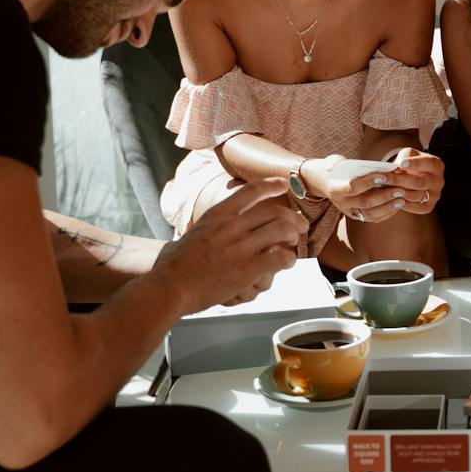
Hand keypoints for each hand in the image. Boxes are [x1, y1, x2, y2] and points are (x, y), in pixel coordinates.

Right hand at [152, 179, 301, 313]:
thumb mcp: (187, 237)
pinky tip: (286, 264)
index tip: (283, 185)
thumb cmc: (172, 267)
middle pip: (275, 211)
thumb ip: (201, 232)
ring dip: (293, 236)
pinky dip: (288, 259)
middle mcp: (232, 226)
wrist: (169, 286)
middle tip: (301, 225)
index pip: (250, 192)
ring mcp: (241, 246)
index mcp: (217, 216)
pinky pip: (281, 258)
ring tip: (294, 245)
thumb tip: (194, 235)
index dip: (271, 185)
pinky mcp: (248, 268)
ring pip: (283, 230)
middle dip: (294, 217)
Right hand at [300, 153, 437, 224]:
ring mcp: (351, 212)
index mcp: (336, 190)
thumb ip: (335, 162)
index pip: (353, 188)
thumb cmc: (334, 169)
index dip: (368, 182)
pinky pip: (374, 219)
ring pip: (371, 214)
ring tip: (402, 198)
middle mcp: (343, 204)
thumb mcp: (332, 162)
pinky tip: (398, 205)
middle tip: (400, 189)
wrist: (326, 184)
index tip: (383, 176)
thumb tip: (340, 164)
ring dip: (388, 207)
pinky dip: (387, 213)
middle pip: (365, 202)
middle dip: (384, 196)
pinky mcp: (358, 216)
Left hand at [380, 147, 443, 216]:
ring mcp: (435, 195)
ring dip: (398, 193)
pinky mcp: (429, 206)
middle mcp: (439, 181)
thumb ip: (403, 160)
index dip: (415, 164)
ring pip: (416, 196)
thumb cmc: (409, 163)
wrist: (414, 176)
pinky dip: (404, 204)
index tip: (401, 164)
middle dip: (400, 180)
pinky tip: (392, 200)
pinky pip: (416, 207)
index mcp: (436, 165)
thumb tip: (395, 170)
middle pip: (419, 182)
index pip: (428, 163)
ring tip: (384, 189)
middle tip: (384, 178)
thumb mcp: (407, 155)